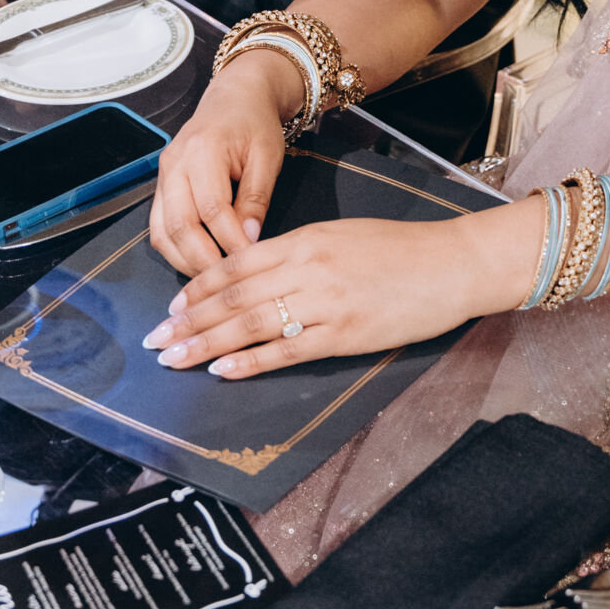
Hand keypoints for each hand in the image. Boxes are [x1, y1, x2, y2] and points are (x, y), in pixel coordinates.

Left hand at [142, 200, 542, 378]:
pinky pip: (287, 351)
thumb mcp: (343, 236)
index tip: (173, 307)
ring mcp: (326, 302)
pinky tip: (223, 371)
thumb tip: (256, 278)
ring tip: (176, 359)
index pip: (236, 265)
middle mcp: (308, 268)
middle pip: (233, 297)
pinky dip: (251, 362)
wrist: (452, 263)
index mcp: (306, 240)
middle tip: (156, 340)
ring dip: (207, 344)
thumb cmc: (401, 249)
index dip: (199, 288)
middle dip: (189, 321)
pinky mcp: (345, 334)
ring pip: (252, 324)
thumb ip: (300, 254)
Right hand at [148, 54, 296, 273]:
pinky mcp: (161, 186)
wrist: (235, 98)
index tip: (250, 260)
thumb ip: (256, 197)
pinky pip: (158, 227)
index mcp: (203, 150)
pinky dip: (175, 250)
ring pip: (162, 231)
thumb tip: (249, 239)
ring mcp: (163, 175)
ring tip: (212, 279)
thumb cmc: (254, 124)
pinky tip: (197, 262)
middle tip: (228, 281)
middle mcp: (175, 164)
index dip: (230, 240)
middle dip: (203, 260)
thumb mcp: (267, 156)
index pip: (212, 208)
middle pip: (179, 225)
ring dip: (184, 260)